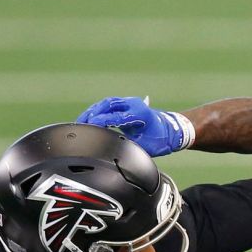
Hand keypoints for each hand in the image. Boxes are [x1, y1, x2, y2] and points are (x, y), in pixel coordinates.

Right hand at [76, 96, 194, 156]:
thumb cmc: (160, 140)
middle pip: (107, 105)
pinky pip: (108, 104)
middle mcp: (133, 104)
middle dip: (92, 115)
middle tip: (80, 125)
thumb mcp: (146, 147)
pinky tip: (89, 118)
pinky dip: (97, 110)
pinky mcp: (126, 104)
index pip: (115, 116)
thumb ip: (129, 146)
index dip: (100, 122)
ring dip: (93, 111)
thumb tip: (113, 149)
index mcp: (139, 113)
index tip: (88, 127)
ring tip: (81, 121)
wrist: (171, 130)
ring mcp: (129, 102)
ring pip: (106, 103)